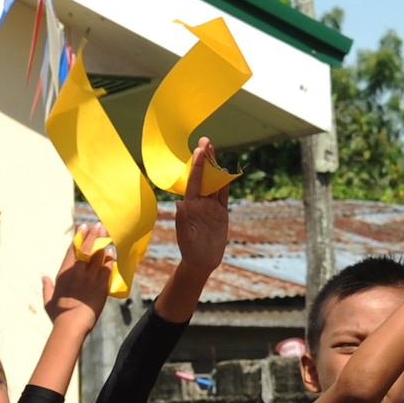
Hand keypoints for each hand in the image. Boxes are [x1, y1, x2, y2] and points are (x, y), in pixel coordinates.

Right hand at [44, 224, 113, 329]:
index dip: (78, 237)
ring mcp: (89, 278)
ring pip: (97, 256)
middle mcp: (77, 273)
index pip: (72, 250)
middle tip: (98, 225)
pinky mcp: (101, 286)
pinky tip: (112, 251)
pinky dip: (109, 259)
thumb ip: (47, 288)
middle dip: (92, 235)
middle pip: (86, 249)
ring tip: (106, 232)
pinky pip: (106, 269)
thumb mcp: (49, 301)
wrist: (72, 325)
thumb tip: (44, 278)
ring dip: (102, 243)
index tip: (82, 227)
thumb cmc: (59, 316)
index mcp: (64, 274)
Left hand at [173, 138, 230, 279]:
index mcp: (190, 206)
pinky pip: (223, 195)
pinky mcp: (220, 213)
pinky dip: (224, 183)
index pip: (194, 181)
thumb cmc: (190, 250)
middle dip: (205, 159)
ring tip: (213, 149)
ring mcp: (210, 207)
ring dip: (214, 166)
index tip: (199, 150)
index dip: (197, 166)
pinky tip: (225, 170)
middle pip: (204, 177)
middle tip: (206, 140)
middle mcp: (200, 203)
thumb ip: (183, 220)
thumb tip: (179, 204)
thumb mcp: (185, 236)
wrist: (202, 262)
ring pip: (214, 182)